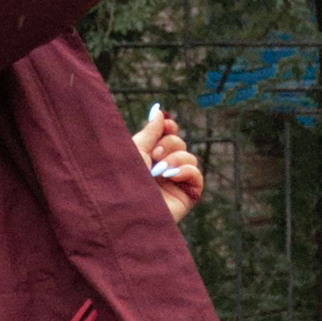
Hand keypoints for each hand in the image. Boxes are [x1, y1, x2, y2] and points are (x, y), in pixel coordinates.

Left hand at [133, 105, 204, 224]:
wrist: (127, 209)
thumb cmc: (124, 179)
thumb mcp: (135, 149)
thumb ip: (150, 130)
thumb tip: (159, 111)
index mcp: (145, 158)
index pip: (166, 136)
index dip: (169, 128)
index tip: (167, 124)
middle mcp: (160, 170)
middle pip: (179, 143)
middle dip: (169, 145)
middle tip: (154, 156)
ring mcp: (173, 184)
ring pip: (189, 158)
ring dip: (175, 159)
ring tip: (160, 171)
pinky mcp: (185, 197)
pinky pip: (196, 175)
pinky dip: (187, 171)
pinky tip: (172, 177)